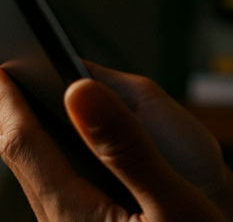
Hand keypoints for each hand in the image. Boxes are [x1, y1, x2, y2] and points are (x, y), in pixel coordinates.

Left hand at [0, 63, 232, 221]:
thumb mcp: (171, 196)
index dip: (9, 103)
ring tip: (29, 104)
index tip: (0, 68)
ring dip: (35, 137)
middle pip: (26, 161)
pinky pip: (60, 187)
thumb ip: (124, 144)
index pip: (25, 146)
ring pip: (42, 176)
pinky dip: (54, 156)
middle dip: (16, 116)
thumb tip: (79, 89)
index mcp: (74, 212)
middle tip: (7, 77)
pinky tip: (66, 146)